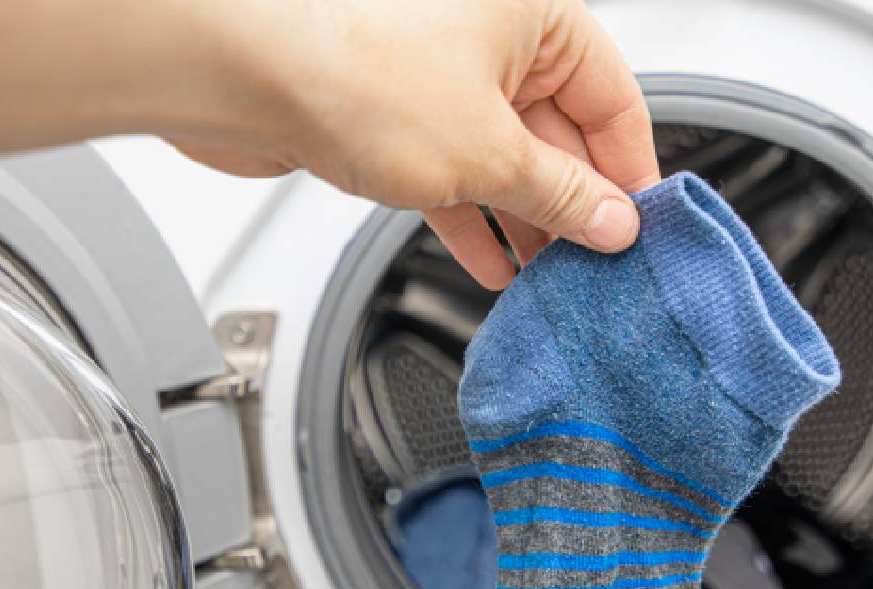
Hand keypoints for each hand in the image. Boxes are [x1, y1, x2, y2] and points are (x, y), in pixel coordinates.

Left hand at [164, 0, 659, 288]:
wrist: (236, 72)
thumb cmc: (350, 69)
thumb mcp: (487, 153)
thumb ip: (558, 194)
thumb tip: (608, 219)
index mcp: (534, 13)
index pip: (614, 98)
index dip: (629, 172)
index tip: (636, 230)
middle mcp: (489, 34)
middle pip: (558, 130)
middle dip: (572, 205)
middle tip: (593, 266)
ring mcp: (436, 73)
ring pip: (502, 156)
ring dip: (522, 219)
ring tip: (546, 278)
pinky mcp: (391, 112)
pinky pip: (451, 168)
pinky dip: (470, 215)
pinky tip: (488, 261)